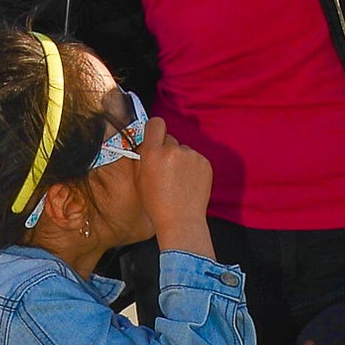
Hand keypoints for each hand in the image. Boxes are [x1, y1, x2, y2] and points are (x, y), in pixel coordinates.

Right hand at [138, 115, 215, 256]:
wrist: (181, 220)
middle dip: (167, 149)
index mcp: (153, 153)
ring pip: (183, 150)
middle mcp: (173, 150)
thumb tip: (148, 144)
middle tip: (166, 169)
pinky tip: (188, 183)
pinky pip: (195, 159)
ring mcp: (191, 155)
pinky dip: (193, 168)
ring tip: (179, 181)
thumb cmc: (157, 204)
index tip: (155, 137)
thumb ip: (144, 157)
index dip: (155, 129)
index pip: (156, 123)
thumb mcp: (140, 179)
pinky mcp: (205, 162)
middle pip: (169, 138)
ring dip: (181, 160)